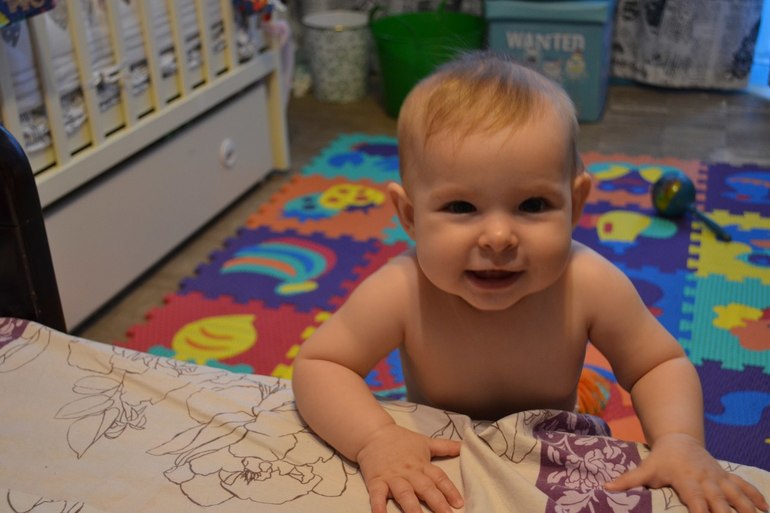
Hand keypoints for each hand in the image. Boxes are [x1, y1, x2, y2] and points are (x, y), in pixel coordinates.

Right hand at [356, 423, 462, 512]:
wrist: (373, 433)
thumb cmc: (401, 440)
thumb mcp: (425, 442)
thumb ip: (445, 446)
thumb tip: (464, 445)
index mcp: (422, 464)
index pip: (439, 478)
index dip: (450, 490)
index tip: (459, 503)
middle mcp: (409, 472)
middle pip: (425, 488)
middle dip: (437, 503)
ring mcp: (392, 477)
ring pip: (404, 494)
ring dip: (413, 508)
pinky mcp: (376, 481)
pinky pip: (377, 496)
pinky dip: (379, 507)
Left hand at [605, 433, 768, 512]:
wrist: (679, 439)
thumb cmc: (660, 459)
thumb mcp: (645, 469)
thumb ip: (628, 481)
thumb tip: (605, 489)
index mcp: (687, 481)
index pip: (696, 502)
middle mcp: (706, 480)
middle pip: (721, 501)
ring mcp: (719, 478)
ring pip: (738, 495)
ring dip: (748, 509)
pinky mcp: (727, 477)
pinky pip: (745, 487)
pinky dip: (756, 497)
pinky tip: (766, 510)